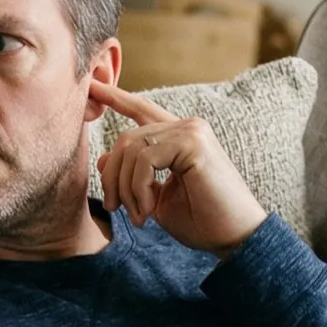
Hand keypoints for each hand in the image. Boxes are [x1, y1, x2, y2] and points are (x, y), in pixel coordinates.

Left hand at [90, 80, 268, 255]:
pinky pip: (145, 158)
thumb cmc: (202, 222)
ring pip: (132, 148)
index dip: (115, 98)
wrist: (235, 239)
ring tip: (139, 216)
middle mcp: (187, 127)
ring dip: (126, 188)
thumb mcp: (155, 199)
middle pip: (126, 138)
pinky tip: (150, 209)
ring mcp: (192, 131)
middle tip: (116, 208)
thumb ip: (132, 176)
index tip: (91, 88)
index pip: (141, 110)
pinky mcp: (194, 142)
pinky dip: (139, 188)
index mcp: (179, 138)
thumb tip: (103, 159)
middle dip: (112, 176)